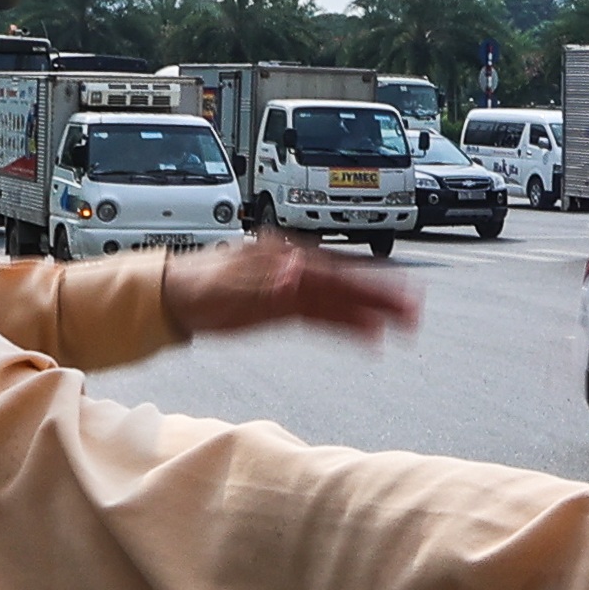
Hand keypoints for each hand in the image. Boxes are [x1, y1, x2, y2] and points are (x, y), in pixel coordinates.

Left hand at [161, 228, 418, 343]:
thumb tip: (296, 276)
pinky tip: (367, 331)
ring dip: (372, 309)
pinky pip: (323, 313)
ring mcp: (291, 284)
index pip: (333, 276)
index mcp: (282, 258)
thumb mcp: (227, 286)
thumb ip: (265, 284)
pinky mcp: (285, 304)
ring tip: (405, 321)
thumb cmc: (197, 288)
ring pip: (339, 298)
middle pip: (345, 283)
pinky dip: (347, 322)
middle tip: (416, 311)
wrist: (172, 294)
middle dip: (382, 297)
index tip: (394, 300)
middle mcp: (292, 266)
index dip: (366, 289)